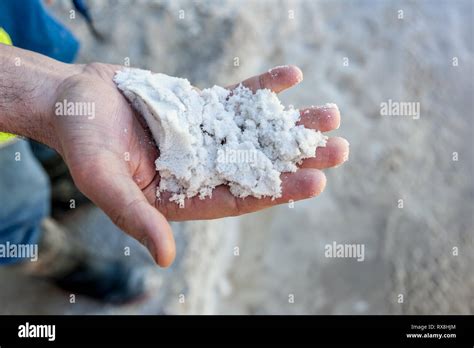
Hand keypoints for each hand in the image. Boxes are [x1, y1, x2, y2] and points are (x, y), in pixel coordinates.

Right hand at [51, 64, 348, 266]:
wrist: (73, 101)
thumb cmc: (81, 143)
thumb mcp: (102, 182)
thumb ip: (135, 216)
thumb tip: (166, 258)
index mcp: (184, 196)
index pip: (238, 198)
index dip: (276, 192)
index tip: (314, 182)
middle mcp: (202, 169)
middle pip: (259, 166)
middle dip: (298, 158)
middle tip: (338, 149)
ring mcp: (206, 136)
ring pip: (257, 131)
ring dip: (292, 123)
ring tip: (329, 115)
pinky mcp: (202, 107)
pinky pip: (239, 97)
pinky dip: (264, 88)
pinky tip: (292, 77)